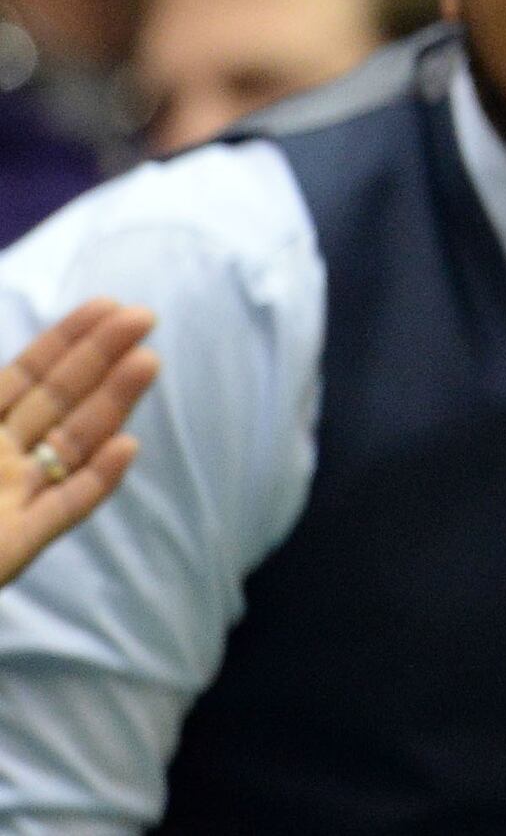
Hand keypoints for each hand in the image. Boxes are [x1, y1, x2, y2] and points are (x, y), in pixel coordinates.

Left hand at [0, 301, 157, 588]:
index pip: (25, 376)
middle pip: (57, 402)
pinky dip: (99, 480)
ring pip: (70, 445)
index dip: (65, 340)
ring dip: (111, 404)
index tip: (105, 304)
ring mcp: (11, 502)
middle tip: (144, 318)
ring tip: (148, 363)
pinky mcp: (18, 545)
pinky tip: (129, 448)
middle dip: (100, 359)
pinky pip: (66, 508)